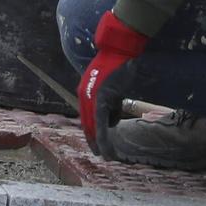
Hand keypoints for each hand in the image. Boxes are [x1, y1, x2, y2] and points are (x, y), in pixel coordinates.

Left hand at [77, 9, 147, 158]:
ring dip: (101, 140)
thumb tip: (112, 115)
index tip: (96, 144)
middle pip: (87, 123)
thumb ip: (109, 100)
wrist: (120, 50)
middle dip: (93, 139)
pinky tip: (106, 146)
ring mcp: (92, 97)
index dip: (91, 131)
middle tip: (99, 154)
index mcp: (85, 91)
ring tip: (107, 153)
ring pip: (94, 125)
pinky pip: (101, 122)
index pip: (87, 116)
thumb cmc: (118, 66)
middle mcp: (85, 95)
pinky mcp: (102, 98)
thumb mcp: (111, 86)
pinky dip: (103, 136)